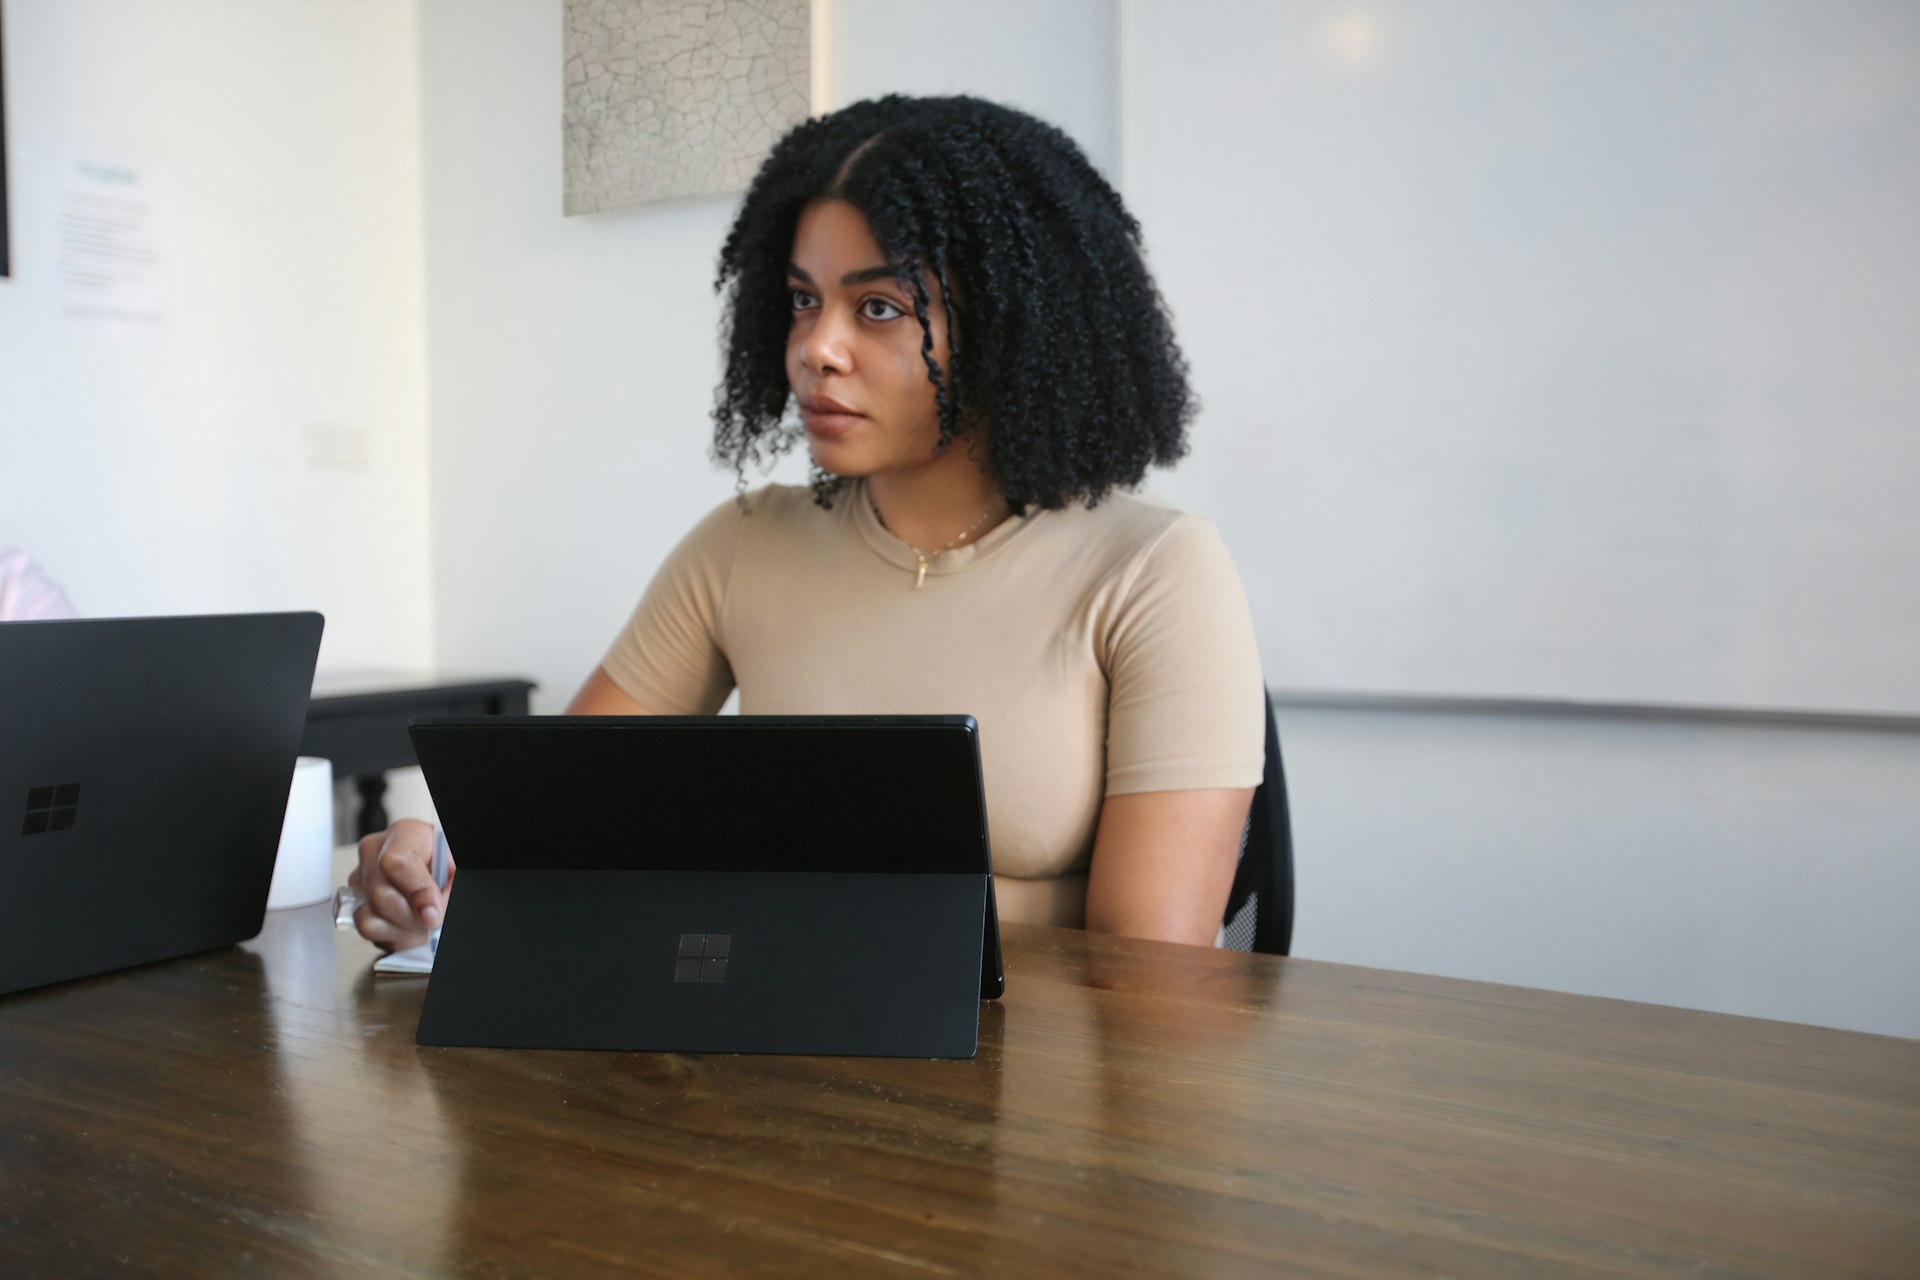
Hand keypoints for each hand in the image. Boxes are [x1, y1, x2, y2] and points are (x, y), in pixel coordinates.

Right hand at [347, 818, 453, 951]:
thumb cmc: (444, 866)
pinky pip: (366, 928)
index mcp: (404, 834)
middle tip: (432, 918)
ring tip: (419, 919)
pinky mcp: (355, 903)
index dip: (417, 891)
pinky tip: (405, 923)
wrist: (436, 873)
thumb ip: (447, 887)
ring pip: (369, 914)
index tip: (434, 912)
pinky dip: (390, 933)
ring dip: (401, 926)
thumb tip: (431, 915)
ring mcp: (360, 879)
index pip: (395, 862)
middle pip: (380, 893)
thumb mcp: (454, 870)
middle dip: (411, 914)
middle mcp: (374, 853)